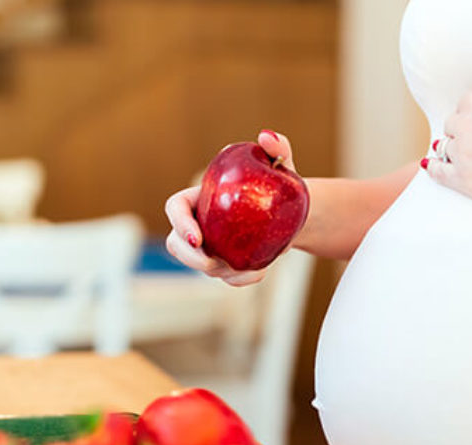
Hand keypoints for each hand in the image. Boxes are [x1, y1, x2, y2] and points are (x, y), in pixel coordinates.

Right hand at [165, 129, 297, 286]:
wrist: (295, 213)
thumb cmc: (281, 183)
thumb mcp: (283, 163)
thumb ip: (277, 147)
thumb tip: (266, 138)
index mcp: (201, 197)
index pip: (176, 208)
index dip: (179, 223)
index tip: (197, 238)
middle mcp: (200, 223)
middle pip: (175, 244)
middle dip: (188, 258)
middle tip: (211, 262)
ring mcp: (211, 247)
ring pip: (200, 266)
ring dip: (220, 271)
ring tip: (249, 266)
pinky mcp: (227, 265)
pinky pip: (226, 279)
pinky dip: (240, 280)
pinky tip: (260, 273)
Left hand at [423, 87, 471, 205]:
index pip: (464, 108)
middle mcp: (466, 124)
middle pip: (452, 127)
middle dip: (464, 134)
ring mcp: (464, 153)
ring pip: (447, 149)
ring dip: (456, 152)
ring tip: (468, 158)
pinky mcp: (466, 179)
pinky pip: (439, 172)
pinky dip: (435, 169)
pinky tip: (433, 167)